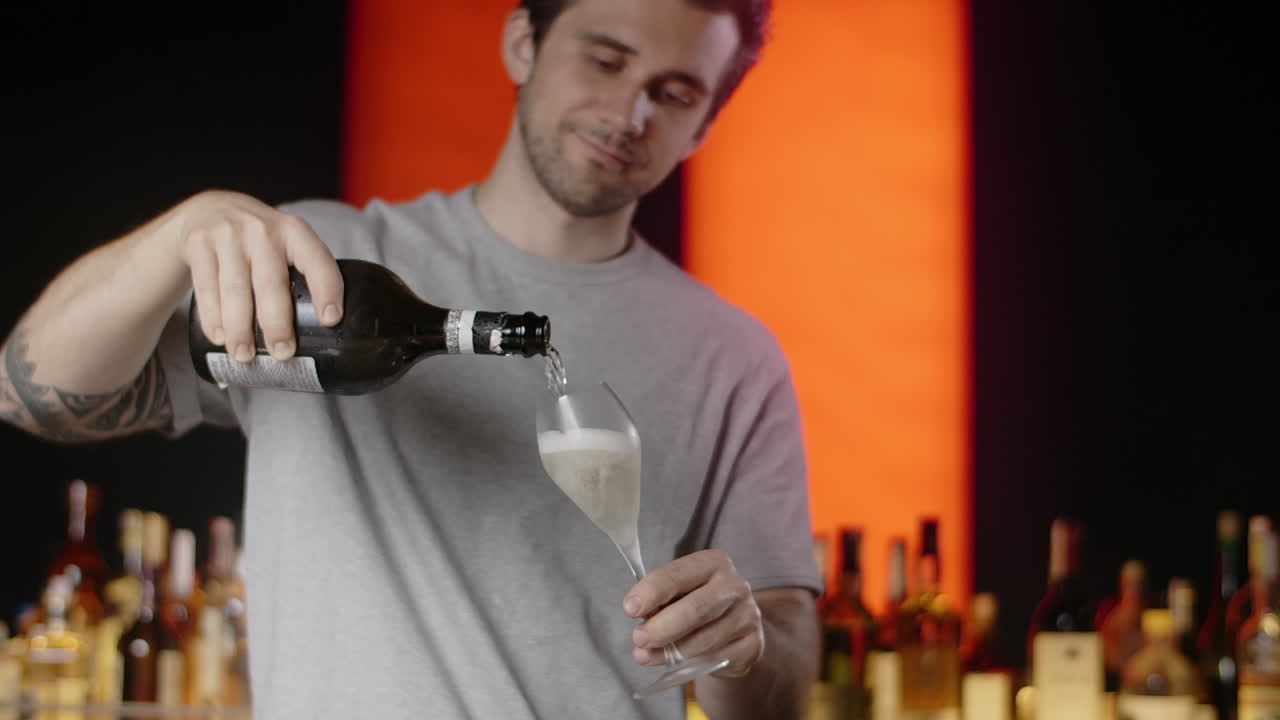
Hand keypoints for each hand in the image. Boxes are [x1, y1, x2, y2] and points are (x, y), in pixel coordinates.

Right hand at [175, 190, 342, 361]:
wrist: (210, 210)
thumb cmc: (260, 240)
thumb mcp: (286, 242)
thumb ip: (302, 273)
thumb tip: (324, 330)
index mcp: (294, 232)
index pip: (317, 261)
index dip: (326, 290)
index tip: (330, 320)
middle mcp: (262, 230)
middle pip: (270, 284)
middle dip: (277, 324)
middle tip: (282, 352)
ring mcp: (228, 236)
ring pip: (234, 291)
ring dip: (240, 329)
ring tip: (245, 355)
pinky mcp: (199, 245)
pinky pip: (206, 288)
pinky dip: (213, 318)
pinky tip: (219, 337)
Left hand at [623, 549, 763, 676]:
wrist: (736, 627)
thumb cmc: (698, 602)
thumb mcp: (680, 592)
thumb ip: (661, 599)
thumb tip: (641, 616)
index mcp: (714, 562)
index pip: (678, 575)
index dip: (651, 592)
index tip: (630, 608)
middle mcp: (735, 586)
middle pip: (695, 609)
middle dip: (661, 627)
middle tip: (638, 638)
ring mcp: (748, 616)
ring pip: (703, 640)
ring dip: (669, 652)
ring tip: (646, 655)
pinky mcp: (753, 645)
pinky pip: (715, 659)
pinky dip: (689, 664)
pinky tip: (673, 663)